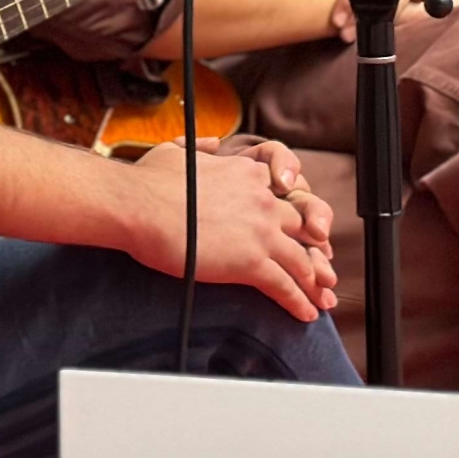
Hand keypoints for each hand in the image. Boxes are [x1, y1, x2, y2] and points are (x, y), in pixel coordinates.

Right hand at [128, 141, 337, 320]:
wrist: (136, 205)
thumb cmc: (147, 181)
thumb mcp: (176, 151)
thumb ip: (202, 148)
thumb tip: (213, 143)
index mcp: (245, 172)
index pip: (284, 192)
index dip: (295, 212)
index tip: (300, 228)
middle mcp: (261, 199)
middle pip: (302, 227)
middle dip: (315, 250)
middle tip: (322, 269)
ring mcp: (261, 231)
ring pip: (302, 260)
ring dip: (314, 282)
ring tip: (321, 298)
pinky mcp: (252, 261)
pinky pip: (285, 286)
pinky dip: (299, 302)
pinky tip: (306, 313)